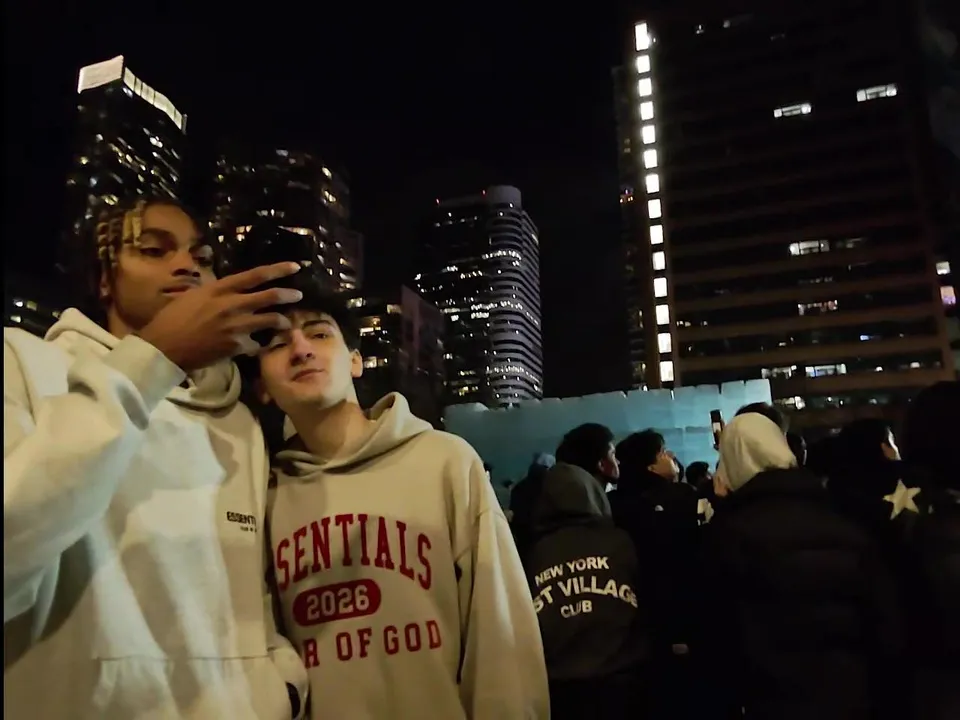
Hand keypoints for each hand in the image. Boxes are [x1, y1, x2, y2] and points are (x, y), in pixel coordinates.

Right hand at [139, 262, 302, 370]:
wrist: (165, 348)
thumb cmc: (172, 320)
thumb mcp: (192, 296)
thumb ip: (215, 292)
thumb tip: (228, 289)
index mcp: (220, 289)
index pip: (255, 275)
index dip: (277, 270)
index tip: (294, 267)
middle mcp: (232, 304)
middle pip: (270, 297)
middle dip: (288, 295)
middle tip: (299, 295)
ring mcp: (237, 326)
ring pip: (271, 320)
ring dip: (282, 322)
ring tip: (286, 323)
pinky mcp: (237, 346)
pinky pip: (257, 344)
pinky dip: (259, 344)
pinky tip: (259, 346)